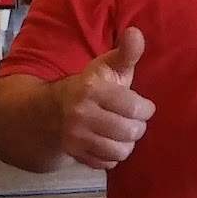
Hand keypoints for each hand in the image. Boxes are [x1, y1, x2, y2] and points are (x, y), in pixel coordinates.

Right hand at [56, 27, 154, 169]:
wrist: (50, 110)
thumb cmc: (90, 85)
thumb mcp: (107, 65)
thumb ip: (126, 53)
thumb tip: (136, 33)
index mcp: (91, 89)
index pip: (135, 107)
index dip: (146, 109)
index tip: (143, 106)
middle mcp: (80, 114)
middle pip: (130, 131)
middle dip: (138, 126)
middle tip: (133, 120)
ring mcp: (75, 137)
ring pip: (121, 151)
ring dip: (127, 143)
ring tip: (123, 132)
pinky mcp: (74, 154)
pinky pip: (107, 164)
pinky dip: (112, 156)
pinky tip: (109, 142)